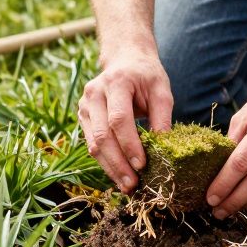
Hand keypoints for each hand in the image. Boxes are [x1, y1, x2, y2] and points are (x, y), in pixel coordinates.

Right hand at [78, 48, 173, 192]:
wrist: (125, 59)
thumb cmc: (146, 75)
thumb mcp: (161, 89)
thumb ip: (163, 117)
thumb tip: (164, 149)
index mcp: (116, 82)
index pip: (118, 119)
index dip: (129, 145)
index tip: (142, 166)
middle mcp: (94, 93)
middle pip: (102, 135)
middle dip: (118, 163)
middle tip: (133, 184)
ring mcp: (84, 105)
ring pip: (93, 143)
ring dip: (109, 167)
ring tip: (126, 186)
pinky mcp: (82, 116)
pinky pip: (91, 143)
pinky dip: (105, 161)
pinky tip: (118, 175)